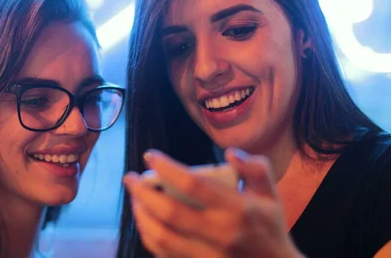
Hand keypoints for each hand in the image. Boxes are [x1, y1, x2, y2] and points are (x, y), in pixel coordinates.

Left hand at [123, 148, 303, 257]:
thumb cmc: (270, 229)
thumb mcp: (271, 196)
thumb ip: (255, 169)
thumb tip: (230, 153)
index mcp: (237, 210)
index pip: (194, 185)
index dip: (167, 168)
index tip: (150, 156)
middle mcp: (220, 233)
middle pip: (170, 212)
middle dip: (143, 193)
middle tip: (130, 179)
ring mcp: (207, 255)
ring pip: (161, 237)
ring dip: (141, 216)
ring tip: (135, 199)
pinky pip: (163, 253)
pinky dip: (149, 236)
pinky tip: (144, 222)